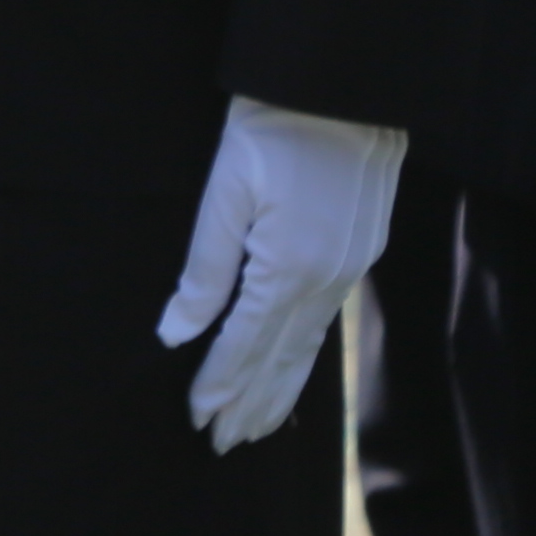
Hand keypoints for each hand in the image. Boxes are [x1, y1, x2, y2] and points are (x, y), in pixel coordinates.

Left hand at [154, 94, 406, 447]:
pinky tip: (292, 372)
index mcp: (288, 268)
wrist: (343, 89)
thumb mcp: (225, 192)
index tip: (197, 421)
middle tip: (222, 446)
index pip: (244, 345)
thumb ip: (204, 269)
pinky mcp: (359, 256)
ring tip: (256, 429)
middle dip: (250, 405)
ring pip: (307, 347)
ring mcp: (348, 271)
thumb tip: (176, 333)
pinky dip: (304, 357)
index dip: (220, 385)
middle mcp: (325, 281)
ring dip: (279, 390)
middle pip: (280, 360)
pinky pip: (325, 323)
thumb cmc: (272, 131)